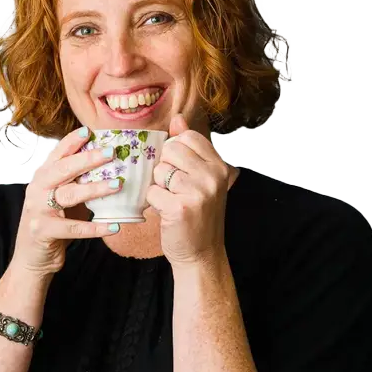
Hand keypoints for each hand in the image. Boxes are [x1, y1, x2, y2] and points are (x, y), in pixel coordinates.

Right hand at [11, 127, 122, 277]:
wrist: (31, 257)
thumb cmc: (52, 223)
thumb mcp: (61, 197)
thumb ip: (76, 181)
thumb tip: (110, 165)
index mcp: (42, 176)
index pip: (57, 153)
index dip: (72, 141)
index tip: (89, 130)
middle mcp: (37, 188)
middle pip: (63, 169)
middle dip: (88, 159)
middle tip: (111, 152)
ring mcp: (38, 209)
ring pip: (69, 195)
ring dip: (95, 189)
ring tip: (118, 185)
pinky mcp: (43, 231)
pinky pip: (74, 228)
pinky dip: (96, 228)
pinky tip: (114, 226)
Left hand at [145, 113, 231, 266]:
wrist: (201, 253)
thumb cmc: (198, 214)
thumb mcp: (201, 178)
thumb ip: (190, 147)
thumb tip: (177, 118)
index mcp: (219, 166)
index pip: (187, 137)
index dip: (176, 151)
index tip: (181, 171)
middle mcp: (212, 176)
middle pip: (170, 151)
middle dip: (165, 169)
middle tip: (175, 189)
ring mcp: (198, 192)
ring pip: (159, 171)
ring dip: (159, 187)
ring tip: (173, 201)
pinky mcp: (179, 208)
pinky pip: (152, 191)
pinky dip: (153, 203)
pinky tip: (167, 212)